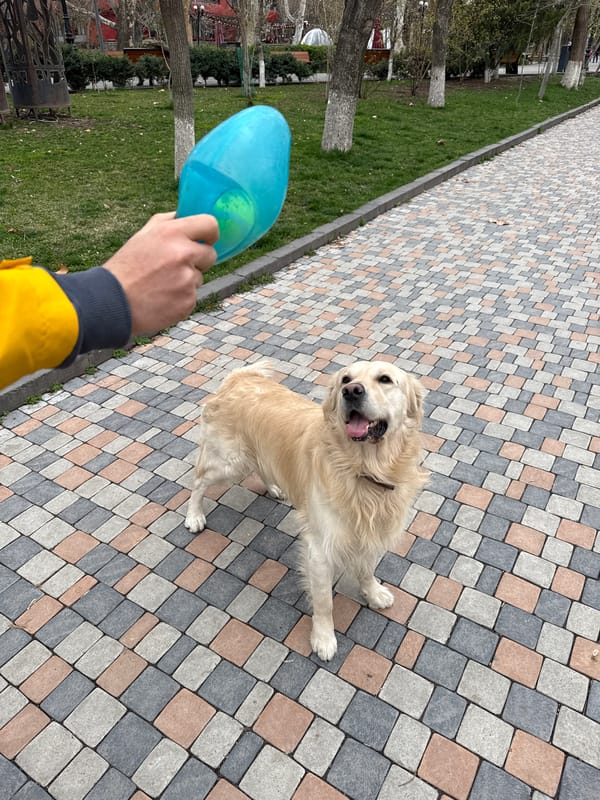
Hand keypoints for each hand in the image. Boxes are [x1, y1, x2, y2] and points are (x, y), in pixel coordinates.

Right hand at [103, 211, 218, 334]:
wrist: (112, 302)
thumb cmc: (127, 267)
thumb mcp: (143, 235)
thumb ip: (168, 223)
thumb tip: (187, 215)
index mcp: (172, 233)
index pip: (210, 225)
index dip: (210, 234)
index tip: (206, 240)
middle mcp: (183, 254)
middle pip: (210, 254)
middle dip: (198, 260)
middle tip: (175, 266)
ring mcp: (187, 280)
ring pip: (200, 277)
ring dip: (186, 280)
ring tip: (161, 284)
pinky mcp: (188, 301)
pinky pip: (193, 296)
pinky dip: (181, 298)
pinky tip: (162, 298)